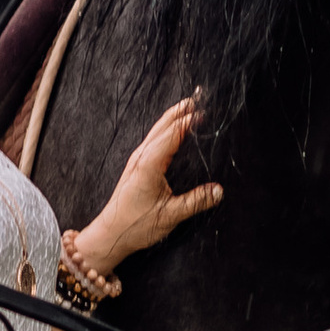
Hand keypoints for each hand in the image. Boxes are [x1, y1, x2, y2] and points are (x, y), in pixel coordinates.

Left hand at [66, 96, 222, 294]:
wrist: (109, 234)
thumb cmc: (135, 226)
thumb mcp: (170, 215)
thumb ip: (196, 201)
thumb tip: (219, 190)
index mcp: (149, 164)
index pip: (173, 134)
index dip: (189, 121)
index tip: (205, 109)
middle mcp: (141, 157)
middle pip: (163, 125)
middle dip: (180, 110)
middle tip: (198, 96)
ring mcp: (137, 160)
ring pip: (156, 130)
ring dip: (173, 117)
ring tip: (188, 107)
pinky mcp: (136, 166)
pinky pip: (153, 139)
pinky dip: (166, 129)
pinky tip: (172, 130)